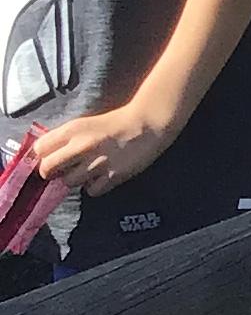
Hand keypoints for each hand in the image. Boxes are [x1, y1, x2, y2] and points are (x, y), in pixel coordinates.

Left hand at [32, 100, 174, 195]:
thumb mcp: (85, 124)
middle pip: (48, 168)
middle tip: (61, 171)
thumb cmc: (115, 124)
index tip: (49, 157)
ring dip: (76, 180)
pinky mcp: (113, 176)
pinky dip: (95, 187)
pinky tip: (102, 177)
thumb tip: (45, 155)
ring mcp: (97, 162)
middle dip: (51, 172)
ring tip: (88, 171)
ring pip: (69, 182)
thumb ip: (65, 138)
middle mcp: (82, 145)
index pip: (39, 148)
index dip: (42, 155)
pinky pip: (91, 191)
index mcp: (73, 129)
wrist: (147, 125)